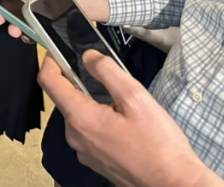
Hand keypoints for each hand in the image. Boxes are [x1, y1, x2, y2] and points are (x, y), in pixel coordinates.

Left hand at [40, 52, 223, 186]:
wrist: (173, 184)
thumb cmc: (158, 143)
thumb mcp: (135, 97)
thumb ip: (107, 71)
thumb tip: (87, 56)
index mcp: (80, 118)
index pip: (49, 82)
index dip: (50, 62)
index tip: (58, 50)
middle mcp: (75, 137)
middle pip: (65, 99)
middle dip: (79, 83)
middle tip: (105, 78)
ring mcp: (84, 152)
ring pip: (78, 116)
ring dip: (91, 103)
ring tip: (121, 104)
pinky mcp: (95, 161)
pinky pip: (88, 133)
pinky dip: (98, 121)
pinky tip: (122, 124)